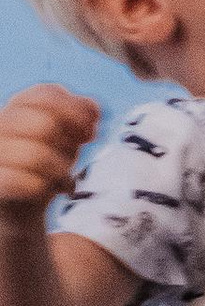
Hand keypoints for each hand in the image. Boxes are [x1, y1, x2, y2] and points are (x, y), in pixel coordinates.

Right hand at [0, 82, 98, 217]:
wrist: (17, 211)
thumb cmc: (43, 169)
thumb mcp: (66, 143)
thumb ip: (79, 121)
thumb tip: (93, 107)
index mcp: (18, 109)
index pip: (44, 94)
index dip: (74, 109)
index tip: (92, 131)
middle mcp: (0, 126)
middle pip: (43, 123)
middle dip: (68, 143)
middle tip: (73, 159)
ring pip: (35, 154)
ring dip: (59, 169)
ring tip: (63, 180)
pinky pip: (16, 181)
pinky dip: (40, 187)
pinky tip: (46, 192)